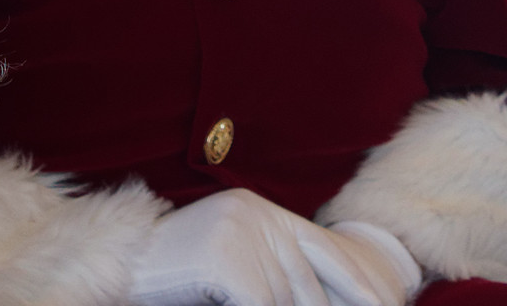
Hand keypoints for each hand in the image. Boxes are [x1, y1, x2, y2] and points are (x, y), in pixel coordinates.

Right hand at [127, 188, 420, 305]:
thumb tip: (318, 296)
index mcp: (259, 210)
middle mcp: (255, 216)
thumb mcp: (230, 261)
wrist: (119, 262)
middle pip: (310, 286)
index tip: (387, 304)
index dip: (359, 283)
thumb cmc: (172, 272)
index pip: (326, 249)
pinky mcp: (225, 262)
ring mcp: (240, 236)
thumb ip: (269, 270)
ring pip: (289, 301)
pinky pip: (262, 305)